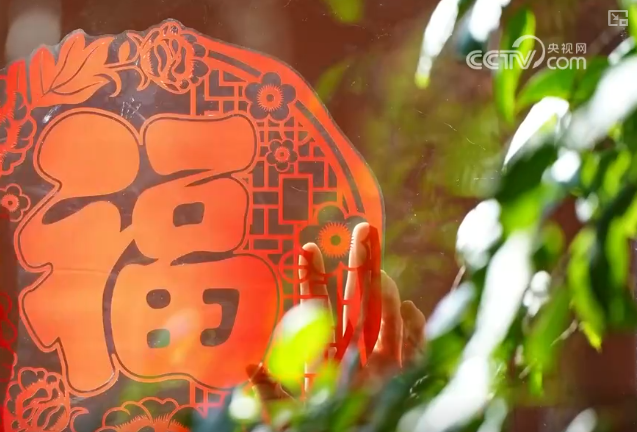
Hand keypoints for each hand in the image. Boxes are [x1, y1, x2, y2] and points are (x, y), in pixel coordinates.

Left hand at [248, 222, 426, 399]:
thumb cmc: (313, 429)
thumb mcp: (285, 413)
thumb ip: (269, 390)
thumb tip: (249, 363)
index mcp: (322, 356)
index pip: (316, 308)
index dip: (312, 278)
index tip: (308, 247)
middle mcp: (352, 352)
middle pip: (356, 299)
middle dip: (359, 262)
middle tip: (362, 226)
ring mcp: (378, 362)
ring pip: (382, 315)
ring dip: (381, 288)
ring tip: (376, 263)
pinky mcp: (400, 378)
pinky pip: (409, 345)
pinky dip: (409, 324)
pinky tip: (405, 302)